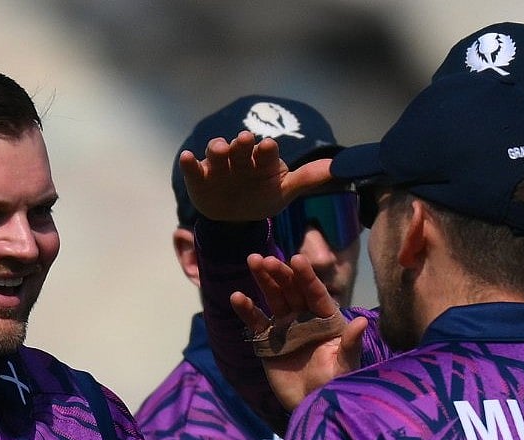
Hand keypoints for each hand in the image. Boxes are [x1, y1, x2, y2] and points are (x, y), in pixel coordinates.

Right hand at [178, 131, 332, 221]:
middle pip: (240, 148)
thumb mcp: (285, 192)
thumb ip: (307, 179)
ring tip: (219, 149)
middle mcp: (239, 159)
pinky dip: (188, 163)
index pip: (265, 152)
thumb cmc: (262, 197)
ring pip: (216, 153)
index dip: (266, 150)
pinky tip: (186, 157)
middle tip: (244, 139)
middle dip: (242, 144)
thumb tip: (337, 168)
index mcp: (261, 160)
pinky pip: (193, 168)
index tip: (269, 146)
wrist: (235, 216)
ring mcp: (218, 166)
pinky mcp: (199, 177)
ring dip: (217, 148)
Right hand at [230, 254, 366, 409]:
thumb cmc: (334, 386)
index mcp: (326, 319)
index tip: (297, 259)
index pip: (315, 293)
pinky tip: (237, 297)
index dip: (307, 277)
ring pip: (273, 298)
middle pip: (292, 289)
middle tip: (266, 259)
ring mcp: (285, 326)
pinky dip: (246, 309)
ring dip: (263, 280)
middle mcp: (305, 317)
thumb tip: (362, 322)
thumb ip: (350, 344)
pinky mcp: (267, 340)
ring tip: (252, 261)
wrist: (311, 406)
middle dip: (280, 273)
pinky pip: (255, 322)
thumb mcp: (345, 366)